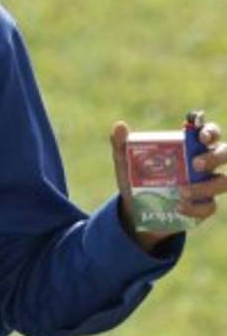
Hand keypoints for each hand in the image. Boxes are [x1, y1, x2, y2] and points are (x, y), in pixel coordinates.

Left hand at [110, 119, 226, 252]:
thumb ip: (122, 143)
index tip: (201, 136)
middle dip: (215, 156)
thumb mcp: (125, 162)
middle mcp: (204, 163)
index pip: (209, 133)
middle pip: (225, 153)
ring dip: (205, 186)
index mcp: (189, 146)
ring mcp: (207, 184)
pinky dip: (196, 207)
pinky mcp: (204, 205)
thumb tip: (119, 126)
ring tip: (182, 191)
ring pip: (223, 181)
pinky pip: (209, 206)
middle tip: (195, 163)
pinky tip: (179, 207)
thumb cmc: (136, 177)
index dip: (210, 132)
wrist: (136, 210)